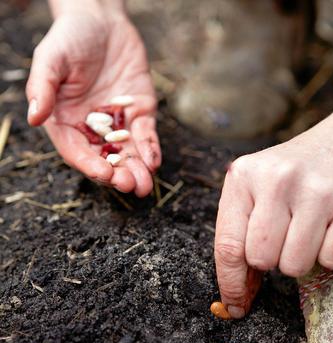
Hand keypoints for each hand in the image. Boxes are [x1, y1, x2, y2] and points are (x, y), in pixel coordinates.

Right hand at [26, 11, 160, 196]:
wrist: (101, 21)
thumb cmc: (70, 38)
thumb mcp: (51, 59)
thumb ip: (42, 88)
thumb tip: (33, 118)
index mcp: (67, 122)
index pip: (78, 151)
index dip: (91, 165)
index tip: (104, 174)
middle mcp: (93, 128)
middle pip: (106, 158)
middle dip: (119, 175)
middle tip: (131, 186)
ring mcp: (118, 122)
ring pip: (128, 153)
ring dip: (138, 170)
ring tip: (146, 185)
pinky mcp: (139, 113)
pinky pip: (146, 135)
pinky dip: (151, 149)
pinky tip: (154, 161)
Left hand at [215, 107, 332, 317]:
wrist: (332, 146)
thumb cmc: (285, 177)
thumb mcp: (252, 193)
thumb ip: (239, 237)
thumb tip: (237, 298)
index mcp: (243, 177)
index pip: (228, 246)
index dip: (230, 283)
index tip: (233, 304)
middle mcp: (277, 180)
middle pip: (262, 259)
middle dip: (269, 258)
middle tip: (280, 237)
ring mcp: (316, 191)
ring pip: (295, 265)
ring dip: (297, 257)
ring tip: (302, 230)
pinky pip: (331, 260)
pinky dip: (326, 253)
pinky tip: (325, 228)